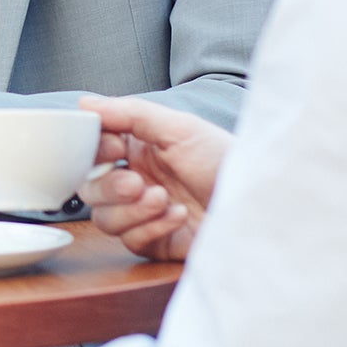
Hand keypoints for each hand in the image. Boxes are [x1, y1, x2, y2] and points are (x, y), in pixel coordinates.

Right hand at [76, 94, 230, 261]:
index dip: (94, 152)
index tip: (115, 148)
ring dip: (132, 210)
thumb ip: (130, 113)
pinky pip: (131, 241)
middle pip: (90, 190)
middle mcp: (137, 181)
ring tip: (164, 199)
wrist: (260, 203)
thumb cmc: (226, 160)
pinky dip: (152, 228)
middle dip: (110, 187)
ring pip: (105, 219)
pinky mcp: (157, 243)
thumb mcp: (180, 128)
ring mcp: (145, 215)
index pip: (92, 151)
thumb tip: (85, 103)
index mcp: (139, 150)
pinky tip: (178, 216)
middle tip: (136, 183)